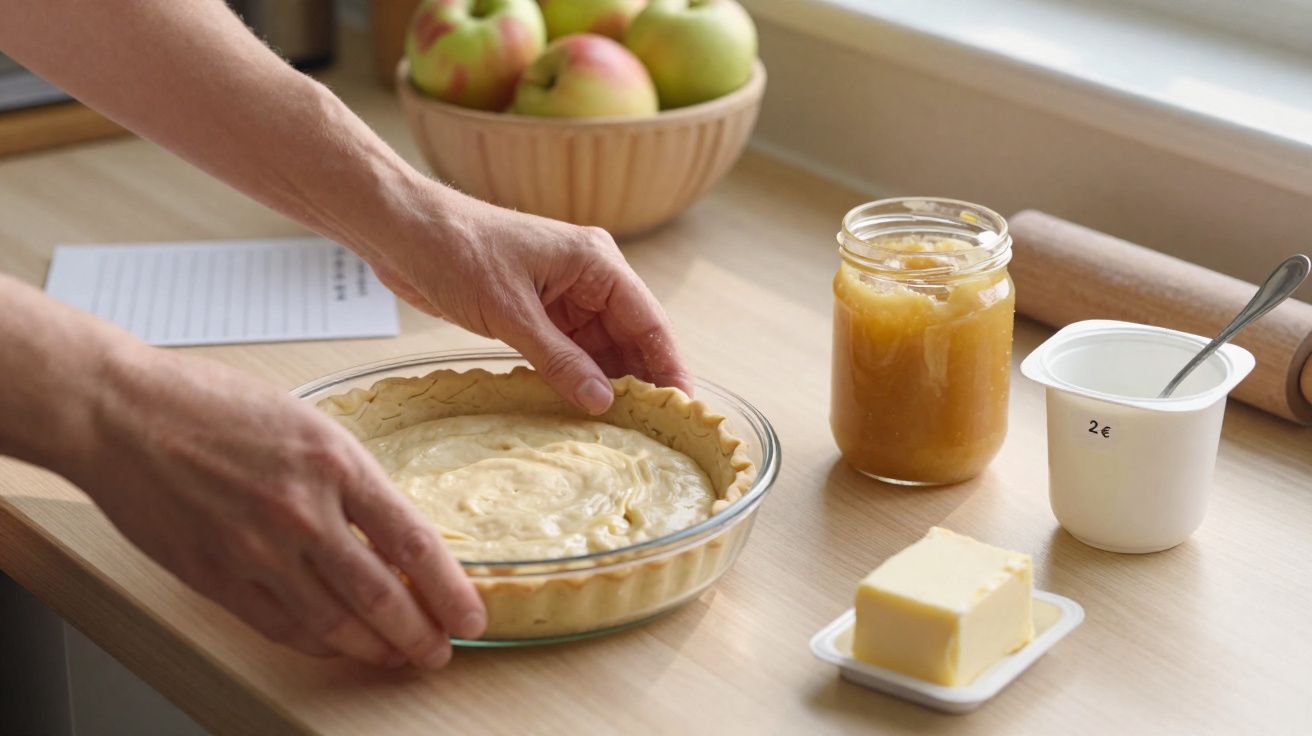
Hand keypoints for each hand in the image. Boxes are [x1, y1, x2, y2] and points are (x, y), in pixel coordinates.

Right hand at [68, 343, 485, 668]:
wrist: (121, 413)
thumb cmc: (212, 405)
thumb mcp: (306, 423)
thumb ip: (349, 479)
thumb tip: (393, 532)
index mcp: (334, 462)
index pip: (413, 542)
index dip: (450, 589)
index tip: (471, 613)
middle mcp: (301, 512)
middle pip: (381, 596)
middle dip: (421, 634)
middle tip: (441, 650)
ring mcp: (256, 551)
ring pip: (335, 624)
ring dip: (376, 649)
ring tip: (400, 656)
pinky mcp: (217, 577)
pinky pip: (282, 627)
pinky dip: (321, 643)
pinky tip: (342, 645)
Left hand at [359, 183, 692, 413]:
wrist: (401, 230)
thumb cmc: (455, 252)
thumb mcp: (510, 313)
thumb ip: (559, 360)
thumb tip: (602, 402)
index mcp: (596, 262)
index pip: (649, 321)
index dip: (669, 366)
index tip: (681, 409)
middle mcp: (588, 277)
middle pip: (631, 338)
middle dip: (641, 381)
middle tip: (653, 433)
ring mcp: (562, 295)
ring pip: (601, 349)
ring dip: (607, 384)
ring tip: (622, 431)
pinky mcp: (536, 311)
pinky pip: (570, 352)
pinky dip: (576, 379)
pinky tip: (581, 411)